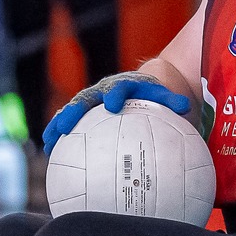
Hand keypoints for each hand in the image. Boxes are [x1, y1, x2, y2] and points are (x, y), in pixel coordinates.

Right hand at [41, 73, 196, 153]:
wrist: (140, 84)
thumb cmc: (154, 96)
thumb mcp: (165, 97)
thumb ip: (173, 102)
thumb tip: (186, 108)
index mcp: (123, 85)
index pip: (118, 87)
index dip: (114, 94)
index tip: (112, 105)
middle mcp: (102, 90)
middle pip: (85, 99)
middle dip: (75, 110)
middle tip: (66, 123)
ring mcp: (91, 101)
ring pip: (72, 110)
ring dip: (59, 123)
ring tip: (49, 138)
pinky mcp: (84, 112)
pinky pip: (69, 122)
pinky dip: (58, 134)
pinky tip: (49, 150)